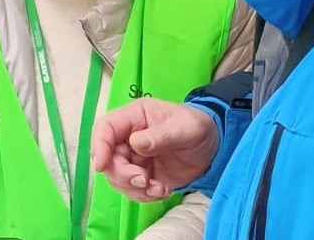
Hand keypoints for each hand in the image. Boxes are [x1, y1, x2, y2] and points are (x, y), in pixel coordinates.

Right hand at [91, 98, 219, 201]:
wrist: (214, 148)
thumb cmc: (198, 127)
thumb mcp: (183, 129)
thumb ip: (160, 136)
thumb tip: (135, 143)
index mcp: (134, 117)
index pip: (105, 128)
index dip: (99, 146)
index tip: (102, 165)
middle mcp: (129, 137)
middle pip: (109, 158)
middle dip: (123, 175)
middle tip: (144, 181)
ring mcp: (134, 158)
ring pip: (117, 178)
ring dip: (135, 189)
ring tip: (160, 188)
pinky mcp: (142, 175)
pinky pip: (132, 190)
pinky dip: (145, 195)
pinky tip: (163, 191)